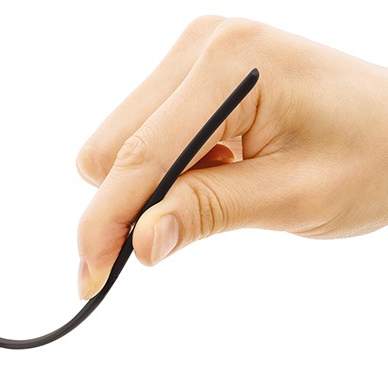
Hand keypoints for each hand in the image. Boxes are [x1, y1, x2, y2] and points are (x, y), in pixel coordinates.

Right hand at [76, 16, 387, 298]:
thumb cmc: (373, 155)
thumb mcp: (295, 196)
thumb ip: (208, 212)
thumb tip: (138, 243)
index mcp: (231, 63)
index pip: (142, 154)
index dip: (108, 221)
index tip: (91, 276)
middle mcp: (201, 46)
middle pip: (111, 147)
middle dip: (125, 206)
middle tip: (166, 241)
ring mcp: (192, 55)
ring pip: (117, 143)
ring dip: (147, 188)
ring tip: (217, 188)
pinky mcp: (190, 72)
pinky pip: (141, 133)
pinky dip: (161, 170)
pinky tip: (214, 168)